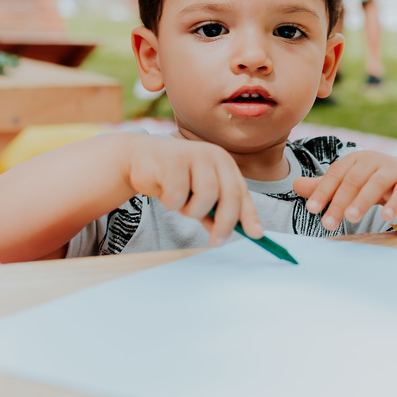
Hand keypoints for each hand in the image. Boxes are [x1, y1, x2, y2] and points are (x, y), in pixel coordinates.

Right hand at [126, 136, 261, 244]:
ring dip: (190, 210)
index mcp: (224, 163)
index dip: (249, 215)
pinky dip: (171, 202)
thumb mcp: (197, 196)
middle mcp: (213, 155)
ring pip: (205, 198)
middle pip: (229, 195)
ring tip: (179, 202)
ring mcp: (194, 155)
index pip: (242, 192)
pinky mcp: (173, 160)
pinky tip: (163, 190)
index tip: (256, 235)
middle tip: (217, 242)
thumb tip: (225, 235)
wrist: (141, 158)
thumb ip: (213, 212)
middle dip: (225, 223)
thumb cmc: (174, 178)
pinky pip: (178, 197)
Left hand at [293, 151, 396, 230]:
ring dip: (362, 200)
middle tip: (328, 223)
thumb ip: (324, 186)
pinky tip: (387, 217)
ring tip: (351, 218)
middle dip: (339, 202)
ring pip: (375, 184)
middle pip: (352, 181)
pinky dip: (395, 204)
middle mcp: (372, 161)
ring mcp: (392, 170)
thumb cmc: (372, 180)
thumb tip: (295, 185)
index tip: (311, 209)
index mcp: (354, 160)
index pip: (335, 175)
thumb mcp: (348, 181)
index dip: (322, 191)